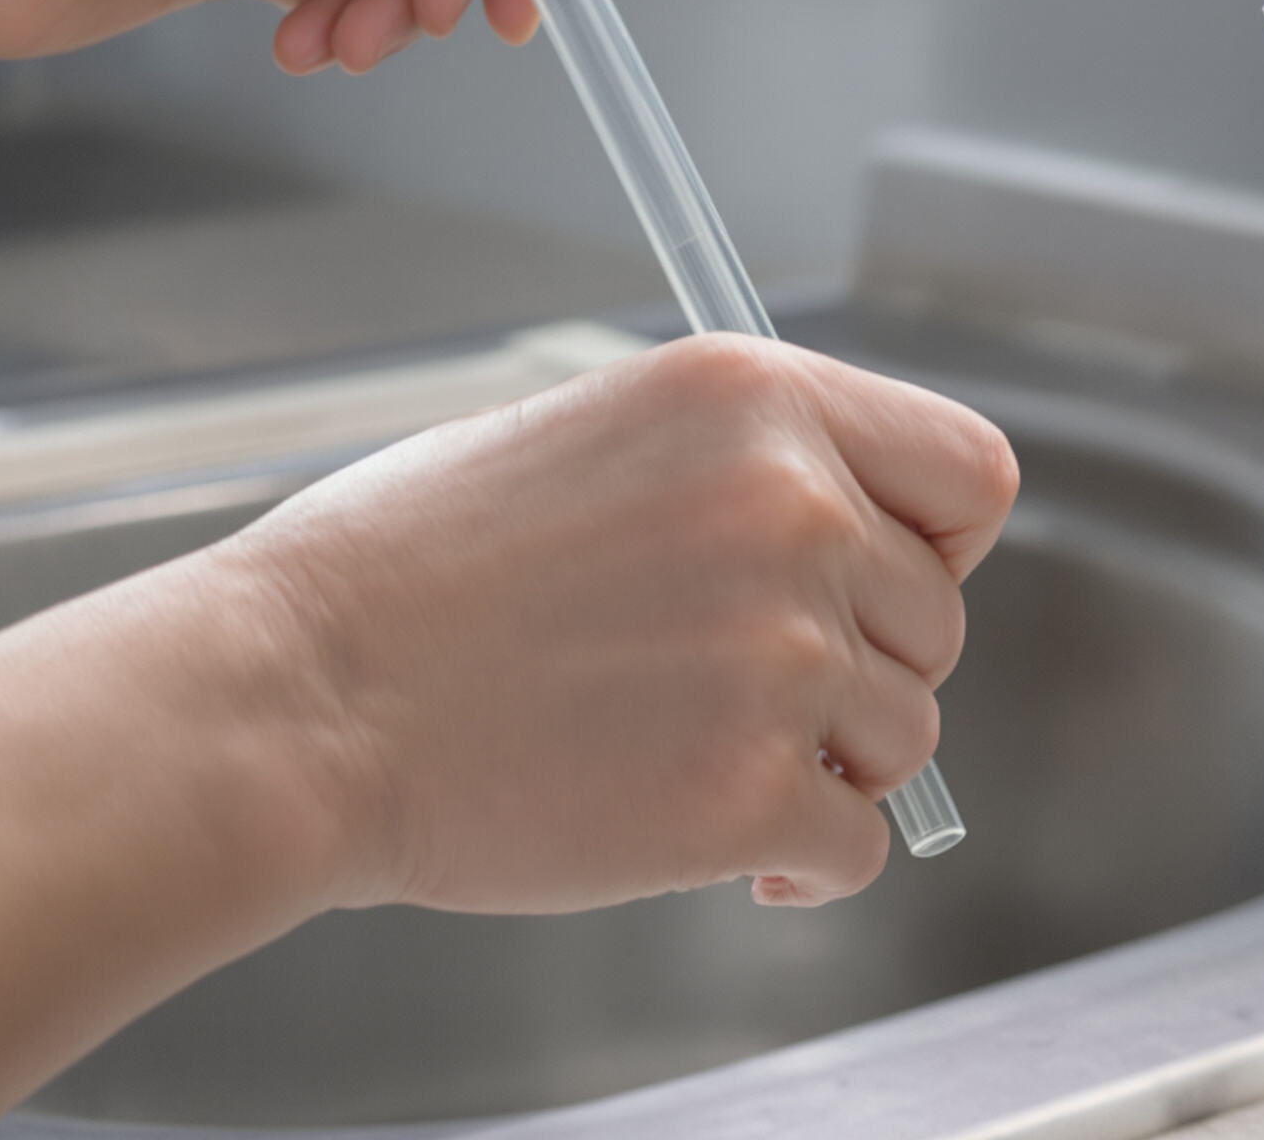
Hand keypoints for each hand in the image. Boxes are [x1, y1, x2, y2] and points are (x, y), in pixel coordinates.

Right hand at [210, 336, 1017, 911]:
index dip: (941, 546)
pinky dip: (801, 864)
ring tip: (702, 761)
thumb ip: (743, 469)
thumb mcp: (596, 436)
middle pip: (936, 620)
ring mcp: (781, 655)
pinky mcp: (750, 792)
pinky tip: (723, 851)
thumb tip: (856, 535)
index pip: (970, 473)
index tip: (887, 589)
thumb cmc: (404, 576)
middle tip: (742, 696)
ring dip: (827, 765)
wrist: (293, 703)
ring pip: (906, 737)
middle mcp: (793, 510)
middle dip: (861, 670)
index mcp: (756, 400)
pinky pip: (858, 846)